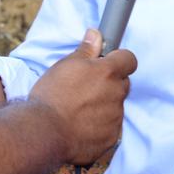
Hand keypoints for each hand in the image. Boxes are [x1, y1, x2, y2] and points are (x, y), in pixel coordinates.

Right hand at [29, 30, 136, 165]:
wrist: (44, 132)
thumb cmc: (53, 94)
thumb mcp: (66, 65)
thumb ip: (86, 50)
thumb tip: (95, 35)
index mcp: (108, 72)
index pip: (129, 59)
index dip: (119, 59)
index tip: (107, 62)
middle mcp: (116, 94)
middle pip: (122, 84)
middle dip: (110, 83)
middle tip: (87, 87)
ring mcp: (115, 118)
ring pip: (116, 106)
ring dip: (104, 106)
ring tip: (79, 110)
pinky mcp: (110, 139)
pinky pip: (111, 128)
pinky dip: (100, 126)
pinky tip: (81, 126)